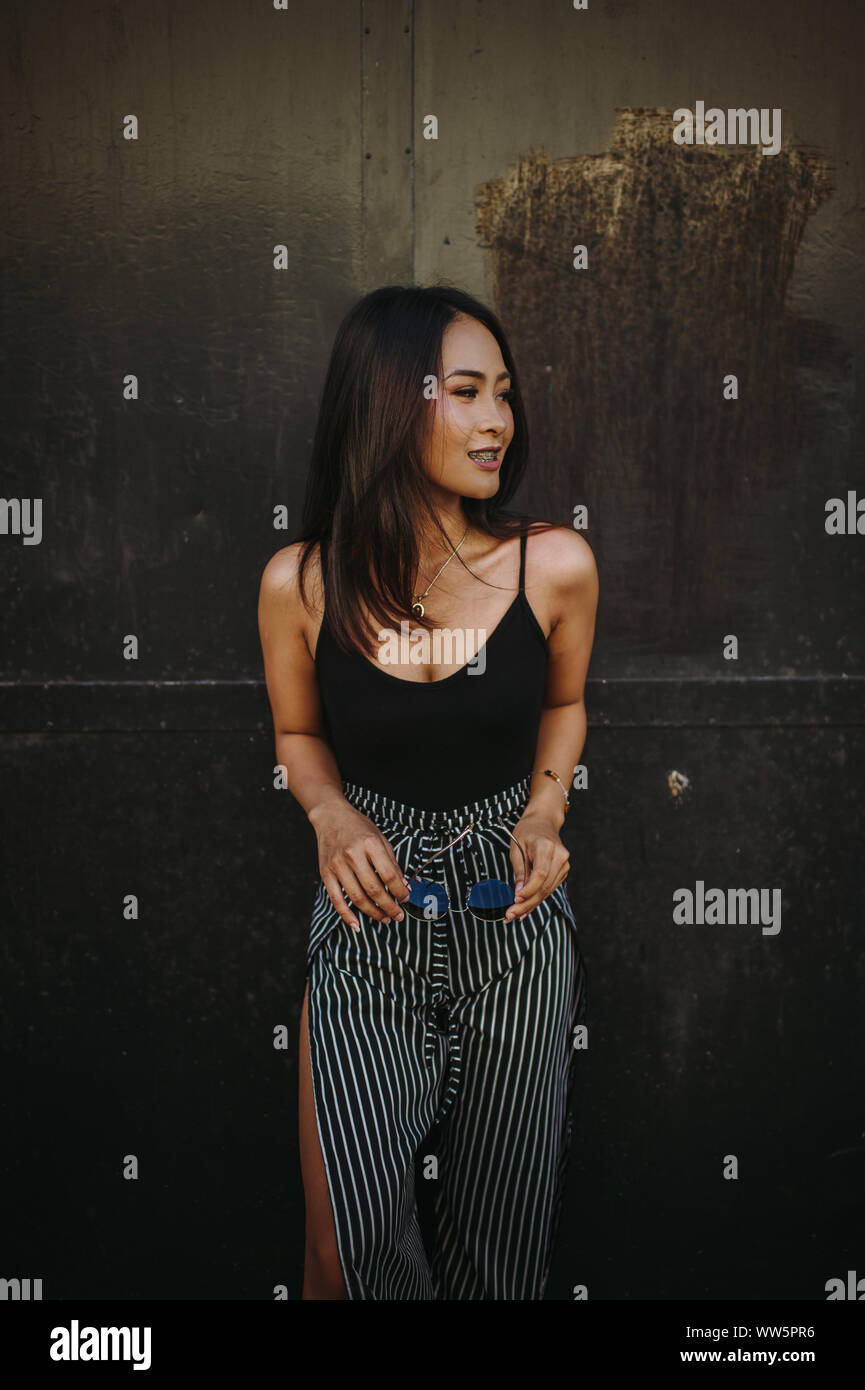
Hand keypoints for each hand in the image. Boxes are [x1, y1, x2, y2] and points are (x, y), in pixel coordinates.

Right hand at [311, 800, 409, 930]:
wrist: (330, 816)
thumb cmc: (358, 827)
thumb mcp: (380, 838)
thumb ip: (391, 862)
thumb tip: (403, 886)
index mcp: (370, 844)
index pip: (389, 875)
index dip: (400, 891)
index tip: (406, 899)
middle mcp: (352, 855)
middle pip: (374, 889)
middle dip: (389, 907)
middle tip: (398, 916)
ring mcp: (337, 865)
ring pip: (357, 897)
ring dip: (373, 913)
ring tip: (384, 918)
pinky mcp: (326, 873)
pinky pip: (336, 899)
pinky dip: (346, 915)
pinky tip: (357, 924)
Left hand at [504, 811, 569, 920]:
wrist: (543, 822)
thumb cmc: (527, 831)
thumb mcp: (516, 847)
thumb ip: (520, 871)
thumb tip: (519, 893)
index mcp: (547, 847)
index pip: (541, 874)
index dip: (529, 890)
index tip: (515, 899)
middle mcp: (560, 856)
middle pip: (544, 886)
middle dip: (527, 903)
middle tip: (510, 915)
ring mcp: (564, 864)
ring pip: (547, 891)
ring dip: (531, 904)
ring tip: (515, 914)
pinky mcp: (563, 871)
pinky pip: (549, 888)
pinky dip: (537, 898)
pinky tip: (525, 906)